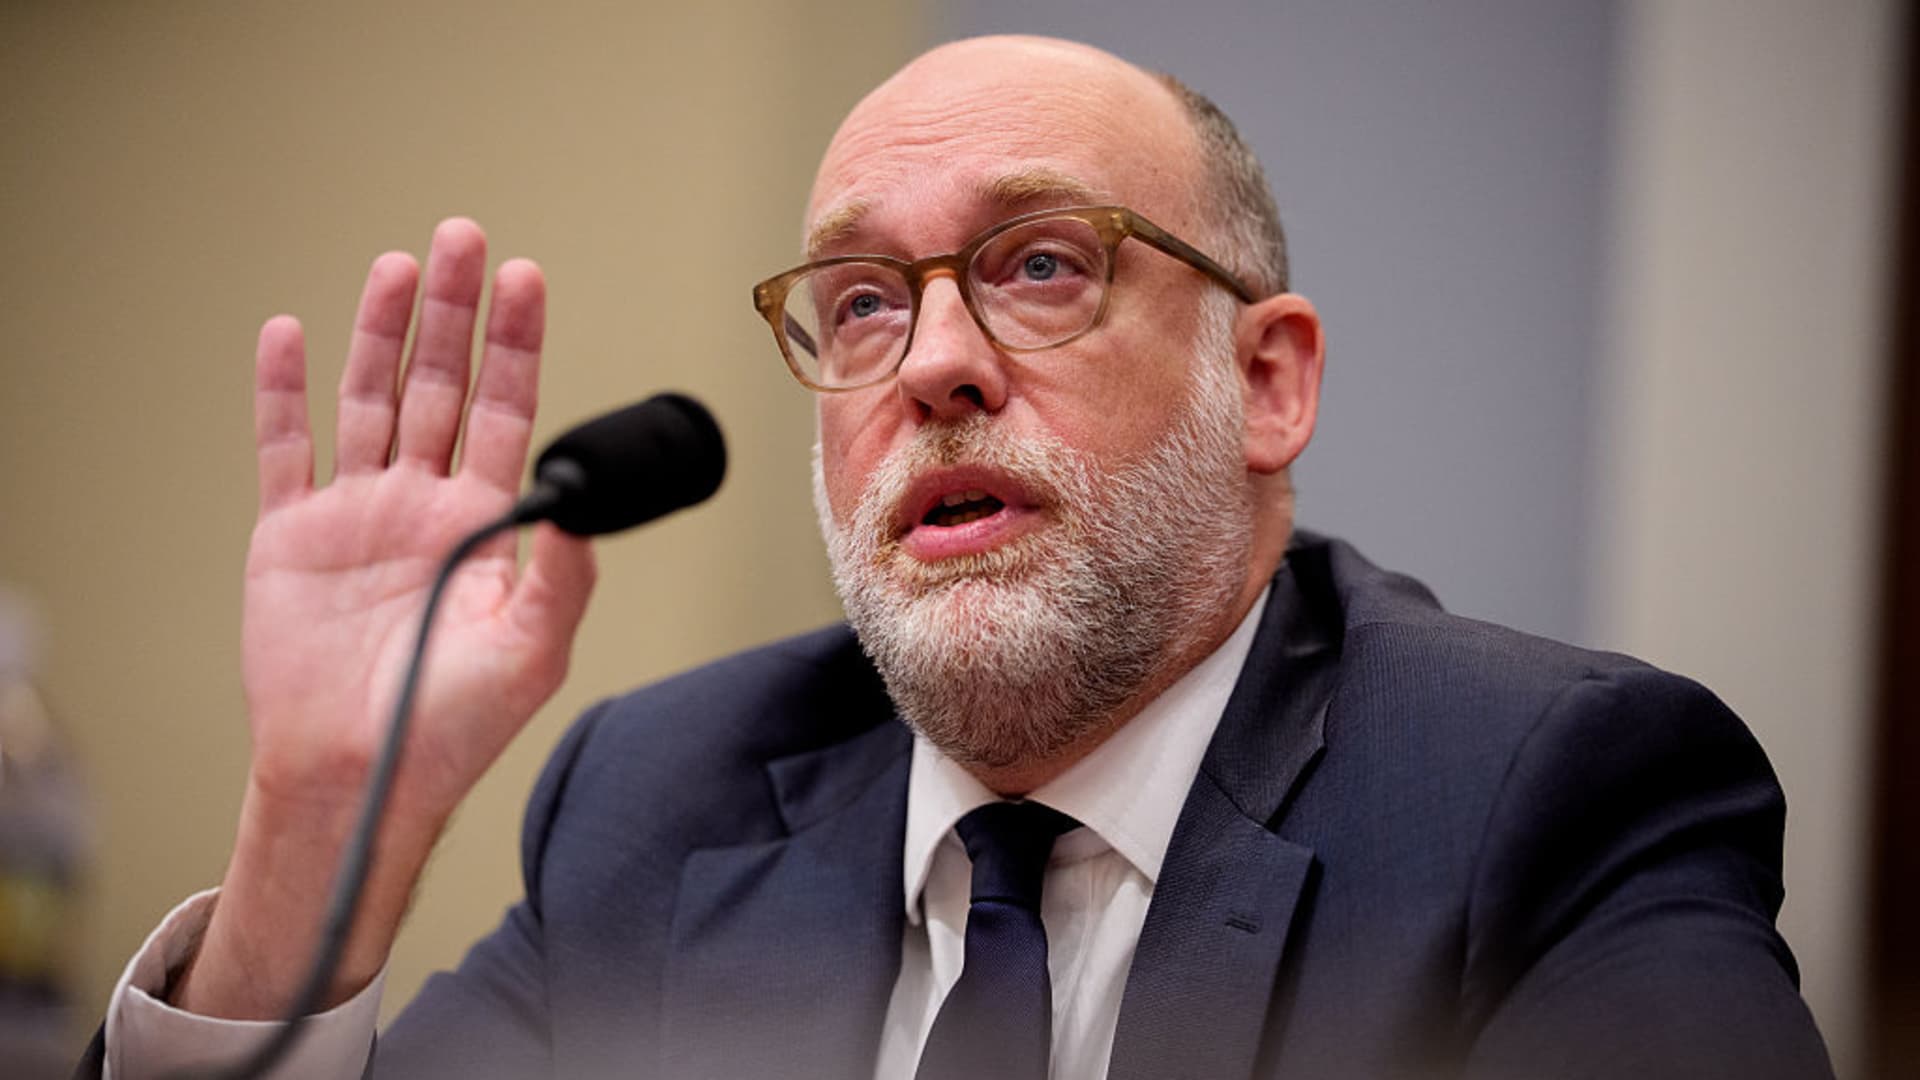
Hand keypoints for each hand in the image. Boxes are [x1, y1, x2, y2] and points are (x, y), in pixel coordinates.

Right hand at [175, 218, 595, 1018]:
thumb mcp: (533, 651)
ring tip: (398, 266)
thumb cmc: (452, 725)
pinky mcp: (290, 534)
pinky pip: (285, 449)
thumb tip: (584, 500)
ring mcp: (357, 513)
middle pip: (441, 385)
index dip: (518, 345)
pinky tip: (291, 335)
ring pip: (370, 400)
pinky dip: (283, 392)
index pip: (510, 412)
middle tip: (462, 239)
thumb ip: (563, 571)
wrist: (360, 776)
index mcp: (485, 522)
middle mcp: (424, 504)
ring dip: (381, 332)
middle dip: (453, 314)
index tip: (526, 281)